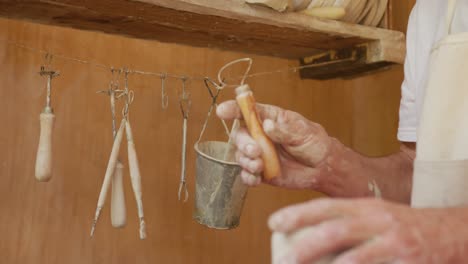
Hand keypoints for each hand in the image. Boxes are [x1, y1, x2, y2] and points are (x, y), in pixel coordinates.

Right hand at [216, 101, 369, 196]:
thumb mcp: (303, 131)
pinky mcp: (261, 172)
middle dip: (243, 144)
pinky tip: (256, 178)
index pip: (247, 110)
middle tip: (256, 151)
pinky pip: (247, 175)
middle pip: (239, 136)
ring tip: (260, 166)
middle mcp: (260, 135)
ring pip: (240, 156)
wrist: (323, 167)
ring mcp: (259, 154)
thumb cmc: (314, 142)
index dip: (233, 109)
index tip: (222, 111)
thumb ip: (284, 129)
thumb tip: (267, 125)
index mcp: (269, 118)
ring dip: (246, 161)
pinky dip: (248, 177)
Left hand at [269, 198, 467, 263]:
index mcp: (364, 205)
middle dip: (303, 243)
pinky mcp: (405, 255)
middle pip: (332, 228)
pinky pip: (371, 263)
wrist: (448, 231)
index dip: (297, 213)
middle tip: (282, 258)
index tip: (274, 222)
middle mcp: (375, 217)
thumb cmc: (402, 227)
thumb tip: (311, 235)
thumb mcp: (375, 216)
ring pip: (349, 250)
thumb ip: (348, 222)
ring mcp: (391, 236)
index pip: (325, 206)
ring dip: (322, 262)